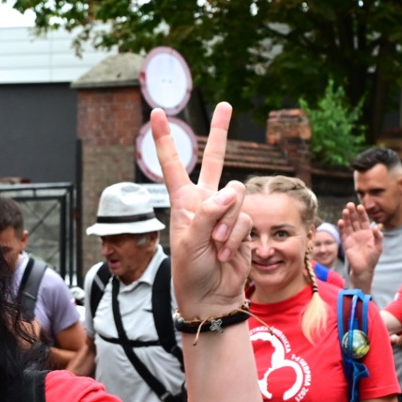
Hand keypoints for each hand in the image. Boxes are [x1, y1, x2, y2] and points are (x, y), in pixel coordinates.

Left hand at [152, 103, 251, 318]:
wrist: (211, 296)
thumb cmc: (191, 272)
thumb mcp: (190, 242)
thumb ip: (208, 214)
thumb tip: (230, 192)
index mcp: (183, 202)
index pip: (172, 165)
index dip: (164, 140)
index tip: (157, 113)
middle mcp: (205, 202)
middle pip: (214, 160)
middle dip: (220, 133)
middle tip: (226, 105)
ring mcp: (225, 212)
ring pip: (236, 194)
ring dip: (227, 222)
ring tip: (216, 244)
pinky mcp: (242, 225)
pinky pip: (244, 217)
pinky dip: (236, 236)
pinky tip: (226, 251)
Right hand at [339, 203, 383, 276]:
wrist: (364, 269)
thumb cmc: (372, 258)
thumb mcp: (378, 246)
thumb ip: (378, 236)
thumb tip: (377, 226)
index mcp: (367, 233)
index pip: (364, 220)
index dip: (362, 213)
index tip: (360, 206)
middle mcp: (358, 233)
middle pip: (355, 220)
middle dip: (352, 213)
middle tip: (349, 204)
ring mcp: (352, 238)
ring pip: (348, 225)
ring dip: (346, 218)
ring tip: (345, 211)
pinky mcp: (346, 243)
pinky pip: (343, 234)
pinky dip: (342, 228)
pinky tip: (341, 221)